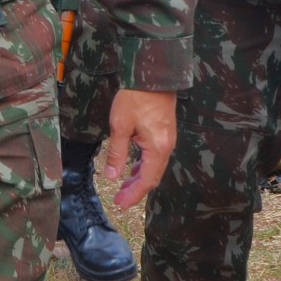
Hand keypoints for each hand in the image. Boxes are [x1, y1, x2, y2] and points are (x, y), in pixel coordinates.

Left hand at [100, 88, 178, 209]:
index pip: (146, 180)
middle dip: (136, 190)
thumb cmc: (135, 98)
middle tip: (120, 200)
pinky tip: (133, 168)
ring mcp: (167, 140)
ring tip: (124, 188)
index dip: (133, 194)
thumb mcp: (120, 126)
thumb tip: (112, 176)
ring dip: (139, 178)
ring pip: (154, 167)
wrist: (152, 75)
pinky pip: (155, 157)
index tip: (120, 204)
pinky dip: (143, 166)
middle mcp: (166, 147)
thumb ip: (117, 153)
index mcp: (157, 148)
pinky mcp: (164, 133)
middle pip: (153, 177)